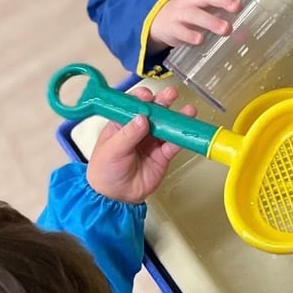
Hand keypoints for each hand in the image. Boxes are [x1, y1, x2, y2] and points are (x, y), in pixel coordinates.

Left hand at [86, 81, 197, 203]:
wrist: (115, 197)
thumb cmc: (104, 171)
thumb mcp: (112, 149)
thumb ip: (128, 134)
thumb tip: (142, 118)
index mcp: (122, 124)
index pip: (133, 106)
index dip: (142, 98)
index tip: (148, 96)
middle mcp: (138, 131)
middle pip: (154, 112)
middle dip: (163, 102)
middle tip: (171, 94)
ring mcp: (152, 142)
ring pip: (167, 126)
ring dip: (177, 118)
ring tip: (188, 111)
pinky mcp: (162, 156)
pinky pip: (174, 145)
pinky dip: (182, 138)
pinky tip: (187, 132)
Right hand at [149, 0, 248, 49]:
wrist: (158, 21)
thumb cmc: (190, 13)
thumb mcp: (205, 8)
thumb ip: (225, 19)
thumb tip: (247, 34)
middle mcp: (192, 0)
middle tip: (238, 7)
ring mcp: (180, 13)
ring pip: (195, 15)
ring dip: (211, 21)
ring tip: (226, 29)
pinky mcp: (172, 28)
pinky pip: (181, 31)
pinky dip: (190, 35)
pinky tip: (200, 40)